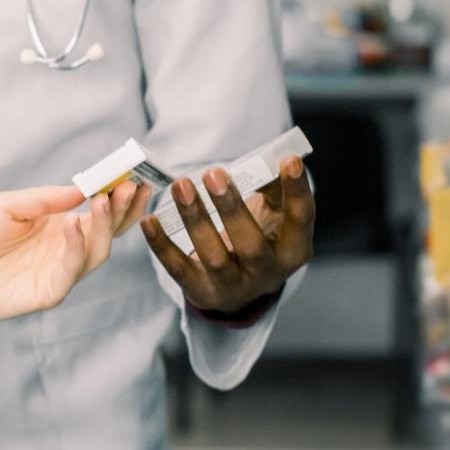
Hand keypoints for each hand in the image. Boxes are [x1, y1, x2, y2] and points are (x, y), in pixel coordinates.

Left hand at [0, 181, 147, 335]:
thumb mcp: (8, 205)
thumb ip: (44, 198)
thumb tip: (81, 189)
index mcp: (62, 226)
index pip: (101, 210)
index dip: (118, 195)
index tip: (133, 173)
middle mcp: (67, 248)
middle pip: (109, 231)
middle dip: (124, 209)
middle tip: (131, 185)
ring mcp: (62, 271)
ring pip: (99, 251)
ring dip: (106, 225)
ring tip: (104, 199)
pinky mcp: (51, 291)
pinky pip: (72, 270)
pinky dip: (77, 246)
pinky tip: (72, 224)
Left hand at [143, 156, 314, 313]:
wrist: (239, 288)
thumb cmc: (259, 237)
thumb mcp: (274, 216)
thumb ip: (274, 188)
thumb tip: (271, 156)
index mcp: (293, 250)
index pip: (300, 220)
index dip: (297, 191)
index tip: (289, 161)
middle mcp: (267, 274)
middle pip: (252, 245)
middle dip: (231, 208)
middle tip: (214, 173)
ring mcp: (234, 288)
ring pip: (214, 257)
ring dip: (195, 219)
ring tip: (181, 186)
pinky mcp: (202, 293)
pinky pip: (179, 269)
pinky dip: (162, 245)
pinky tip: (149, 220)